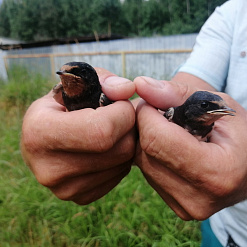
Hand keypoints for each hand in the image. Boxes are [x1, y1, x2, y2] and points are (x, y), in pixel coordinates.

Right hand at [21, 68, 135, 204]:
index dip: (123, 112)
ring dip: (127, 142)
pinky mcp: (79, 196)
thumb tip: (127, 90)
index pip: (103, 130)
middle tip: (121, 117)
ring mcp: (64, 188)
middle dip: (129, 127)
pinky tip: (108, 148)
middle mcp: (49, 169)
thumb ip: (105, 80)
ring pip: (123, 163)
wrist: (46, 136)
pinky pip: (118, 176)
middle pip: (119, 150)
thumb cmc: (64, 105)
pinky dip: (121, 159)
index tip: (121, 103)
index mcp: (41, 133)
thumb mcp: (78, 84)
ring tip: (113, 130)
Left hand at [134, 75, 246, 219]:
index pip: (156, 137)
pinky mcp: (175, 206)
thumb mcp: (217, 105)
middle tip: (162, 113)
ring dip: (147, 138)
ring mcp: (184, 206)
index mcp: (216, 172)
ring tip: (171, 131)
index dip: (147, 112)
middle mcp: (197, 198)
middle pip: (145, 150)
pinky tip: (169, 147)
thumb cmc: (238, 133)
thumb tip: (140, 84)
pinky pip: (147, 171)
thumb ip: (177, 93)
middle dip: (145, 124)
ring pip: (141, 161)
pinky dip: (151, 153)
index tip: (153, 100)